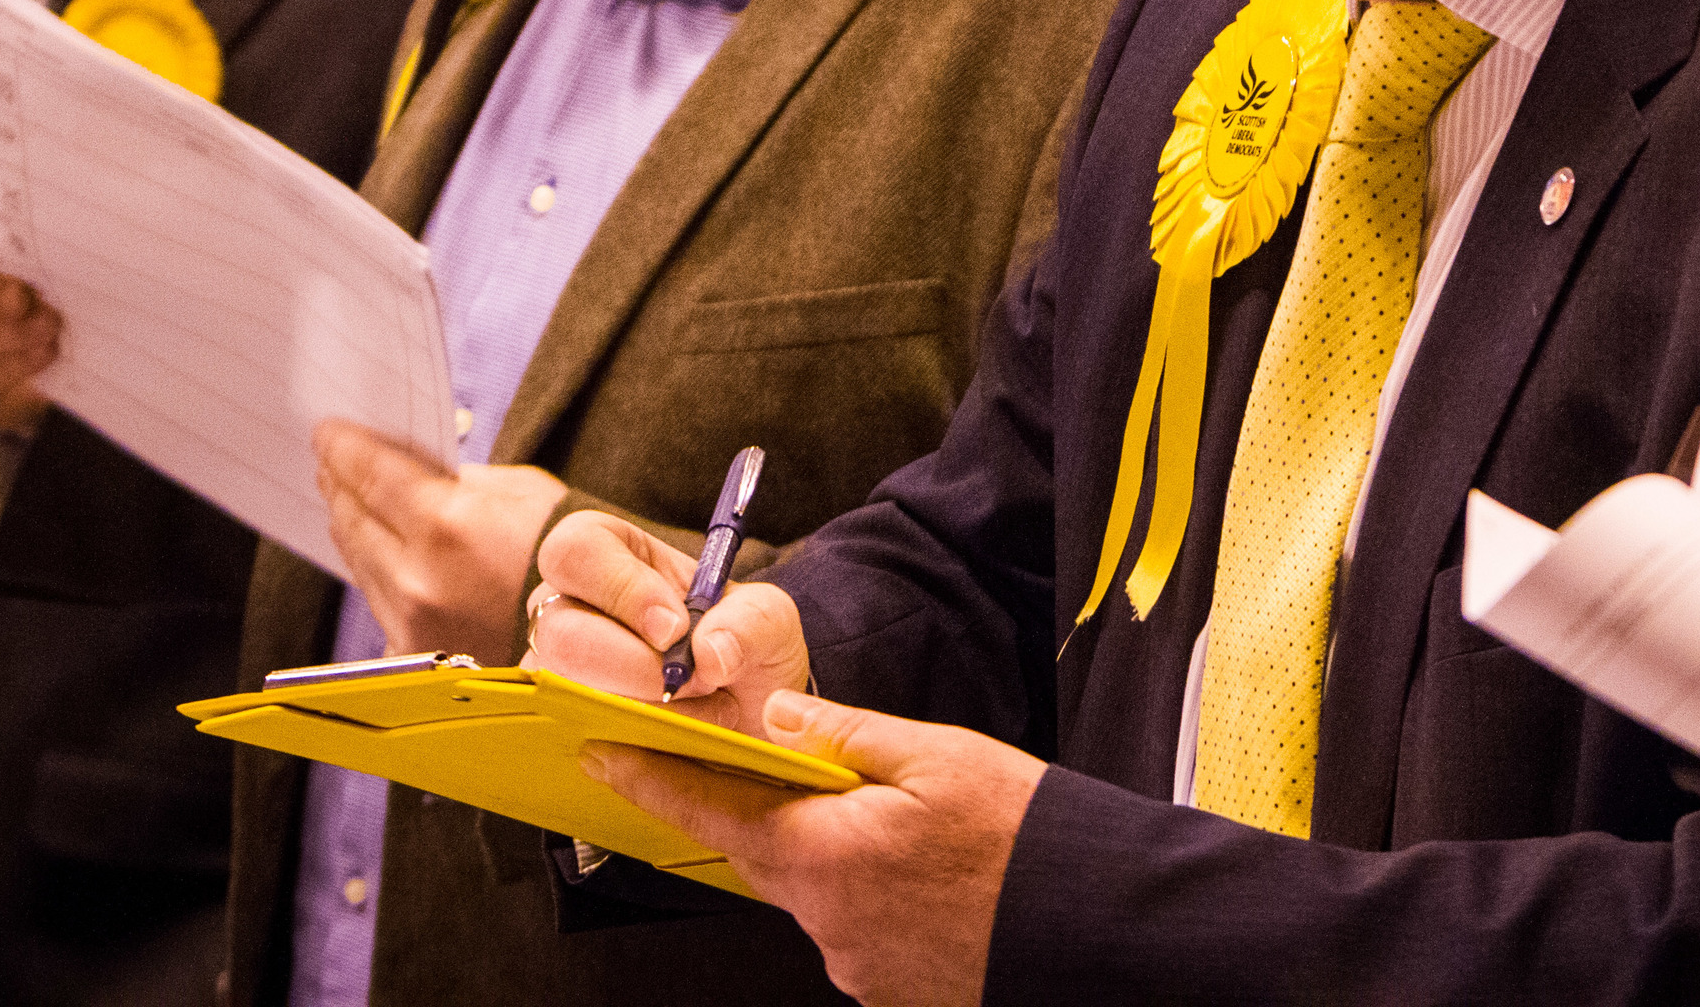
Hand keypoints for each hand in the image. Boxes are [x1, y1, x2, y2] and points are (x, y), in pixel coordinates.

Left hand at [312, 420, 566, 666]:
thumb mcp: (524, 492)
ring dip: (352, 527)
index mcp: (448, 524)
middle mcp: (418, 577)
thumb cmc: (575, 553)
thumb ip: (461, 481)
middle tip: (332, 461)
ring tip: (350, 500)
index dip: (343, 447)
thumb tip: (417, 470)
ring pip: (359, 562)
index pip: (370, 473)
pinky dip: (377, 573)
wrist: (605, 631)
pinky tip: (379, 552)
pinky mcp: (415, 653)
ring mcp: (412, 621)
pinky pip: (380, 602)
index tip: (328, 432)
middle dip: (341, 484)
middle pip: (352, 518)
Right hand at [526, 510, 808, 726]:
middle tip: (697, 682)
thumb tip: (709, 653)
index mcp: (606, 553)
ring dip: (645, 711)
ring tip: (701, 707)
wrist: (747, 711)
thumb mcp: (769, 619)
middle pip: (562, 635)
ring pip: (567, 694)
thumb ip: (751, 622)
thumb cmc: (742, 646)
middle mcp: (564, 608)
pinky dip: (635, 747)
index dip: (622, 589)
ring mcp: (554, 670)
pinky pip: (578, 740)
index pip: (577, 550)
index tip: (675, 631)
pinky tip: (676, 738)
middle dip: (638, 669)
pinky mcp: (562, 724)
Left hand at [584, 690, 1042, 1006]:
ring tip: (924, 835)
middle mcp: (826, 921)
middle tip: (834, 781)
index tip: (604, 755)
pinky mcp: (889, 992)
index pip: (713, 812)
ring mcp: (856, 966)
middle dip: (780, 814)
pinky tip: (933, 880)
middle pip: (770, 856)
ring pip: (820, 894)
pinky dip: (880, 899)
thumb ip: (843, 736)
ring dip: (845, 858)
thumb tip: (771, 719)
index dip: (653, 780)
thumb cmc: (1024, 839)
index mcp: (825, 853)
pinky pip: (860, 931)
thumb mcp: (936, 755)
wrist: (1095, 927)